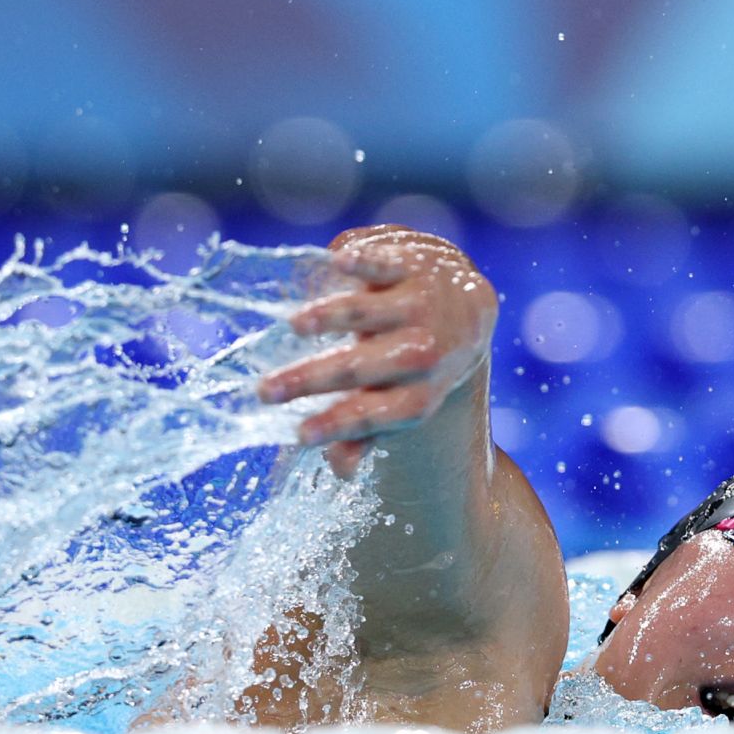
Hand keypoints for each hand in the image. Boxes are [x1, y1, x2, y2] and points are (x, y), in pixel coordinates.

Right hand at [257, 226, 498, 477]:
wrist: (468, 311)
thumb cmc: (415, 367)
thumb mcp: (399, 402)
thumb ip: (366, 431)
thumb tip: (339, 471)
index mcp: (417, 397)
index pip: (375, 415)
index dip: (338, 425)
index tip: (299, 435)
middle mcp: (422, 355)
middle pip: (360, 368)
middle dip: (312, 380)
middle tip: (265, 391)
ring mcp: (419, 309)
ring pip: (368, 314)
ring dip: (331, 317)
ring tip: (295, 326)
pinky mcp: (414, 269)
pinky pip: (385, 266)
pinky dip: (364, 263)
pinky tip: (336, 262)